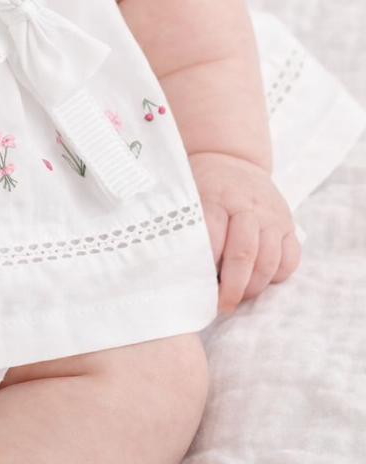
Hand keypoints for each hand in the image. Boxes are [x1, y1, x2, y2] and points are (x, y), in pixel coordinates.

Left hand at [189, 152, 301, 312]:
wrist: (230, 158)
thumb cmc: (202, 184)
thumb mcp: (187, 194)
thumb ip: (184, 226)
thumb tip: (171, 267)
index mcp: (216, 196)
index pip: (213, 237)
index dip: (206, 267)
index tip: (197, 287)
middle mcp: (248, 206)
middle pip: (244, 254)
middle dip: (233, 287)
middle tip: (222, 304)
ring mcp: (272, 216)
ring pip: (270, 261)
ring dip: (254, 287)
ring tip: (238, 297)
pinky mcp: (289, 224)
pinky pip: (291, 259)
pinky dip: (277, 276)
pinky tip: (260, 280)